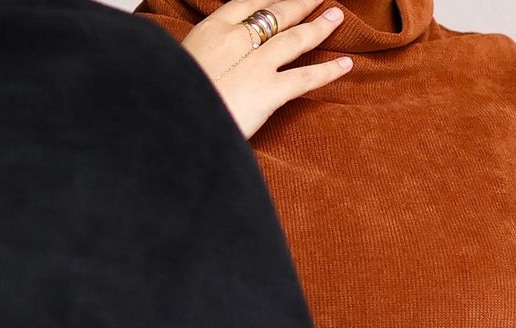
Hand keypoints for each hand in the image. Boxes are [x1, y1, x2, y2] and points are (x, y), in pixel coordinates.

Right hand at [183, 1, 352, 138]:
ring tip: (336, 16)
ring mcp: (254, 65)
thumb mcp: (177, 67)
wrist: (171, 127)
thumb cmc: (169, 103)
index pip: (248, 2)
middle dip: (300, 2)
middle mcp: (236, 40)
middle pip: (276, 13)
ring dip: (319, 26)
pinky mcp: (268, 91)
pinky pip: (305, 78)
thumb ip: (201, 57)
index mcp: (211, 30)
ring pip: (295, 38)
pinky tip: (345, 64)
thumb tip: (208, 60)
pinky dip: (328, 70)